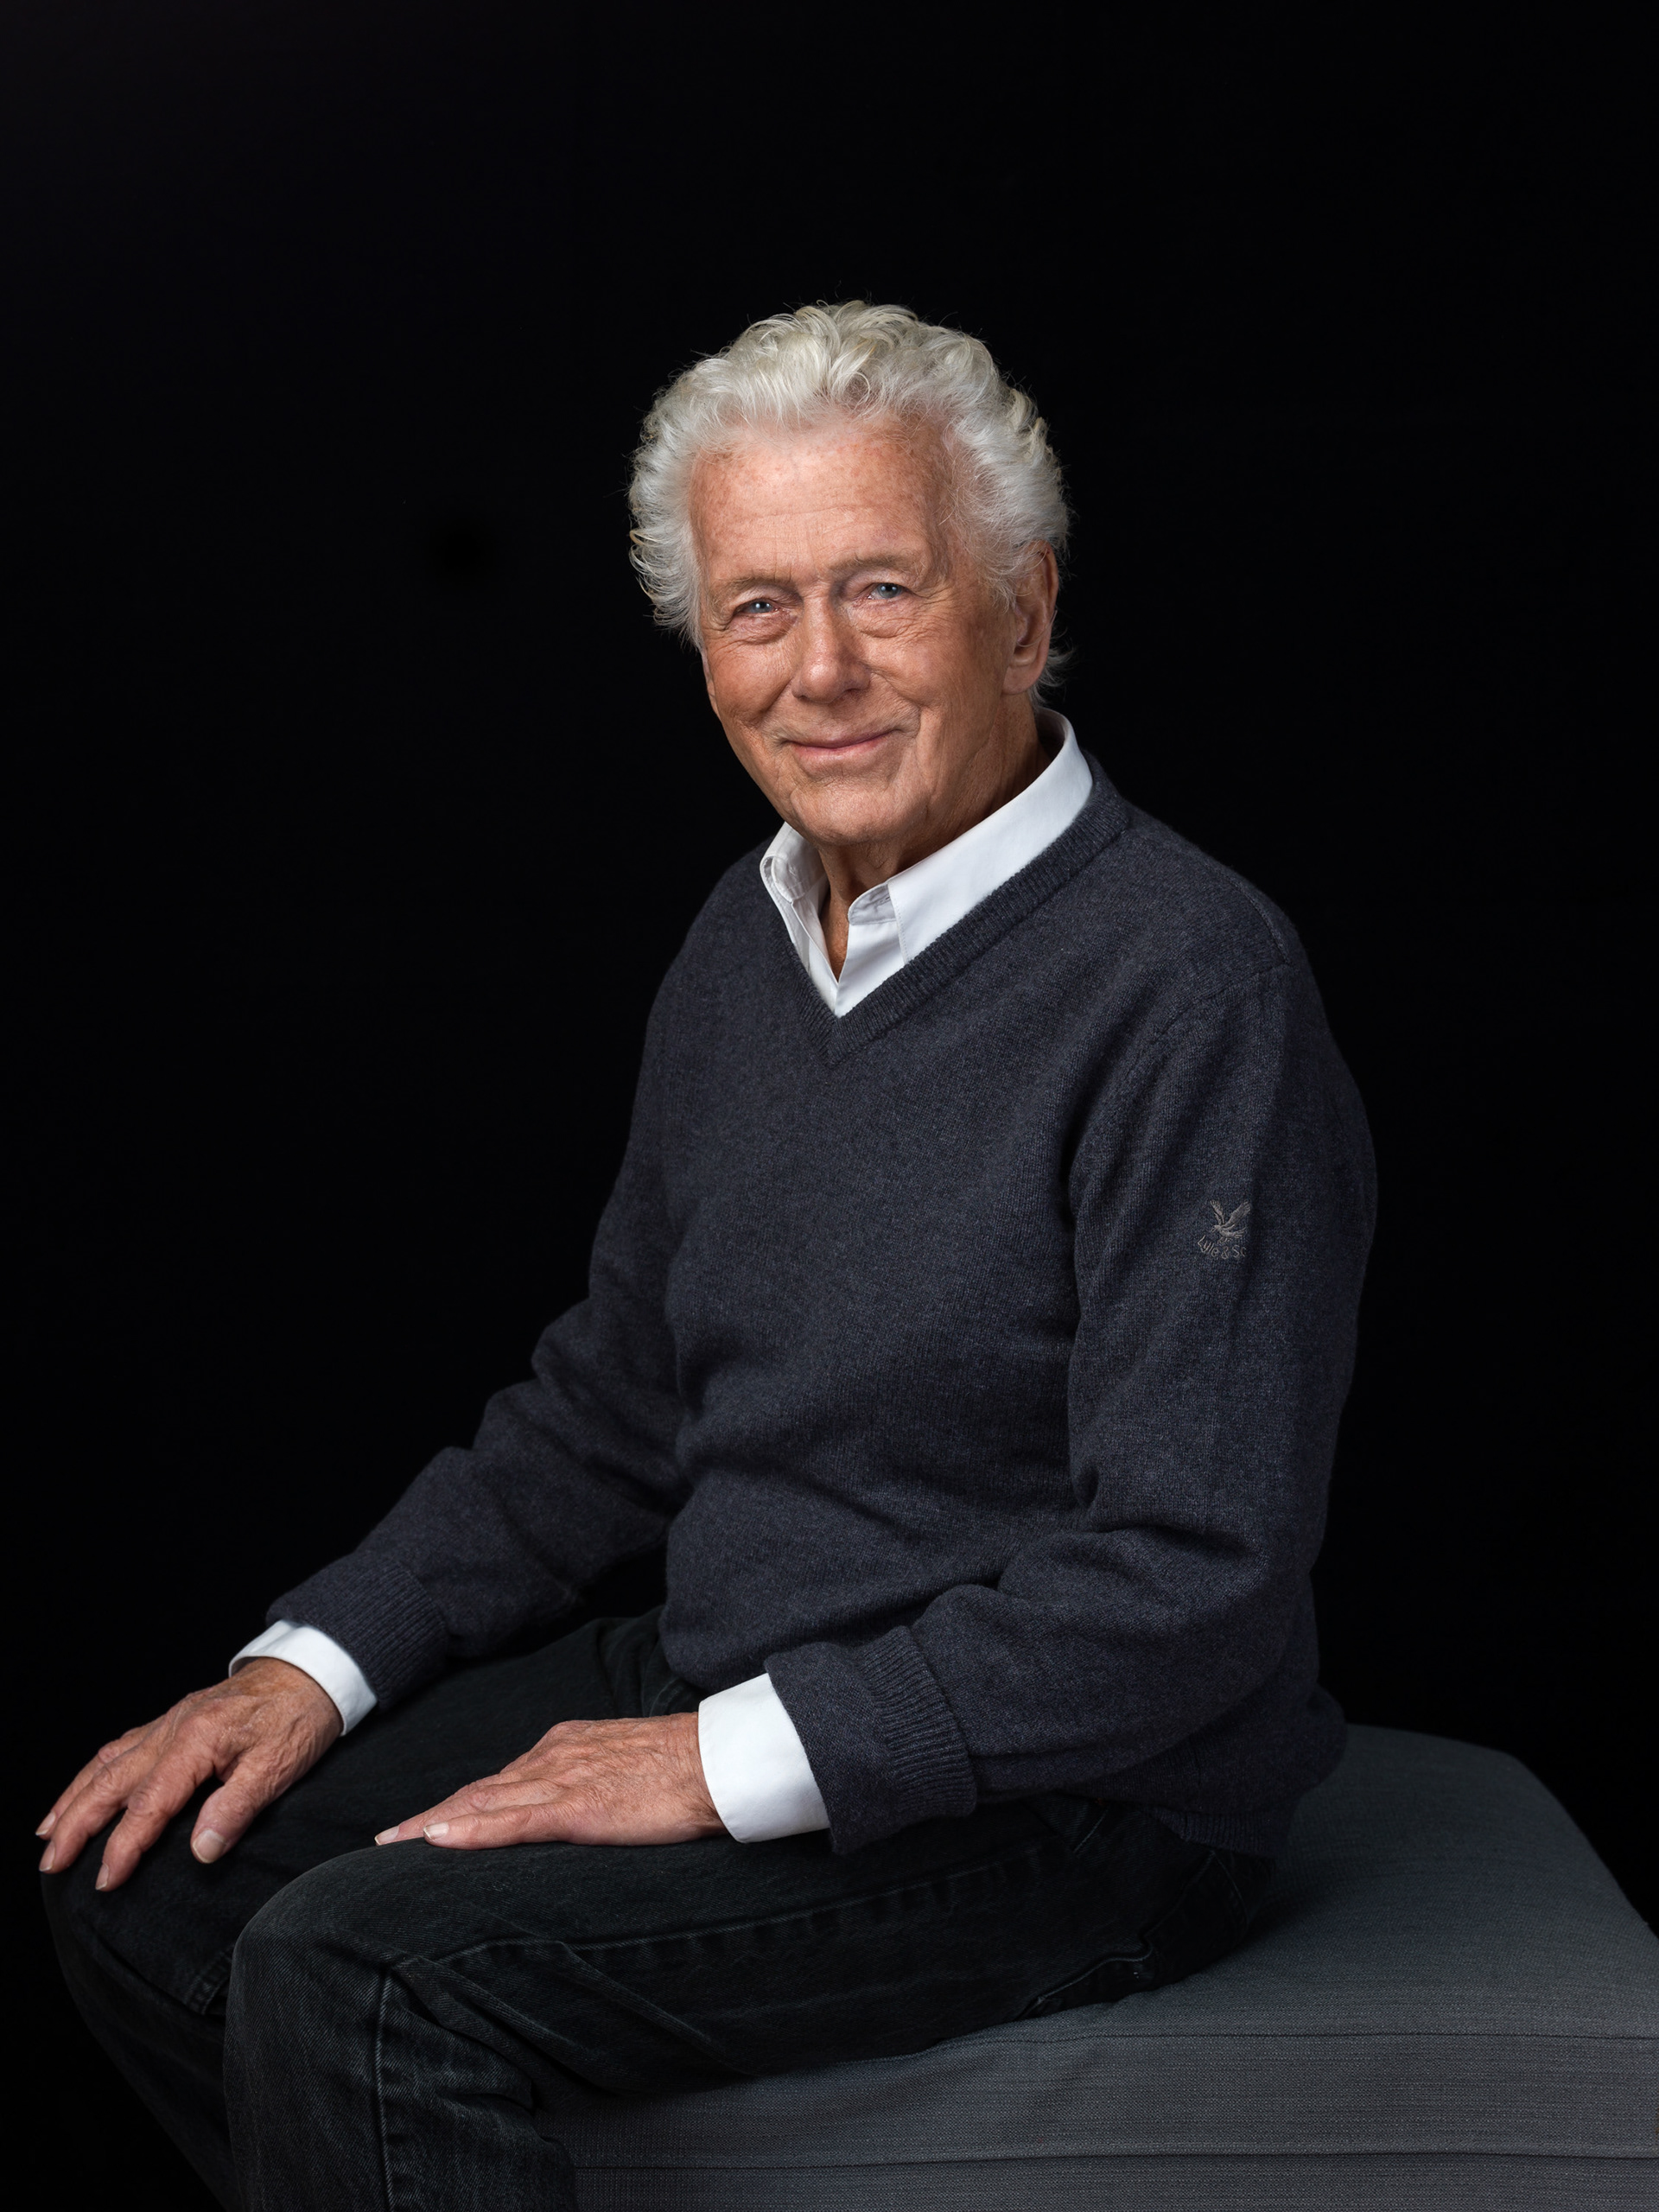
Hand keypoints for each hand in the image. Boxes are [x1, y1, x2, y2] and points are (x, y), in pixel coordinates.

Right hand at [38, 1659, 342, 1890]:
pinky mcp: (174, 1719)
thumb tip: (201, 1850)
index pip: (150, 1804)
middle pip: (112, 1781)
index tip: (106, 1881)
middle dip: (76, 1825)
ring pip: (108, 1762)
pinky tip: (83, 1788)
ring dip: (74, 1799)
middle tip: (51, 1864)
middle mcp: (173, 1728)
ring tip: (47, 1834)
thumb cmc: (299, 1717)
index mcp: (197, 1741)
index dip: (124, 1846)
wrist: (310, 1670)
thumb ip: (238, 1807)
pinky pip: (121, 1746)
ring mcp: (169, 1721)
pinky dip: (93, 1771)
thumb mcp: (280, 1766)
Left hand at [374, 1712, 724, 1850]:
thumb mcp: (629, 1769)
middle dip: (430, 1815)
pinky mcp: (578, 1808)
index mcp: (568, 1747)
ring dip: (433, 1824)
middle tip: (386, 1841)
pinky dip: (469, 1830)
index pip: (500, 1781)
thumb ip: (597, 1782)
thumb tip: (580, 1808)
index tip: (425, 1823)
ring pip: (482, 1802)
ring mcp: (564, 1780)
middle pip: (478, 1790)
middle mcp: (555, 1756)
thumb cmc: (688, 1768)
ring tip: (392, 1847)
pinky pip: (512, 1821)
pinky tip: (436, 1841)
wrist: (722, 1761)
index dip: (458, 1803)